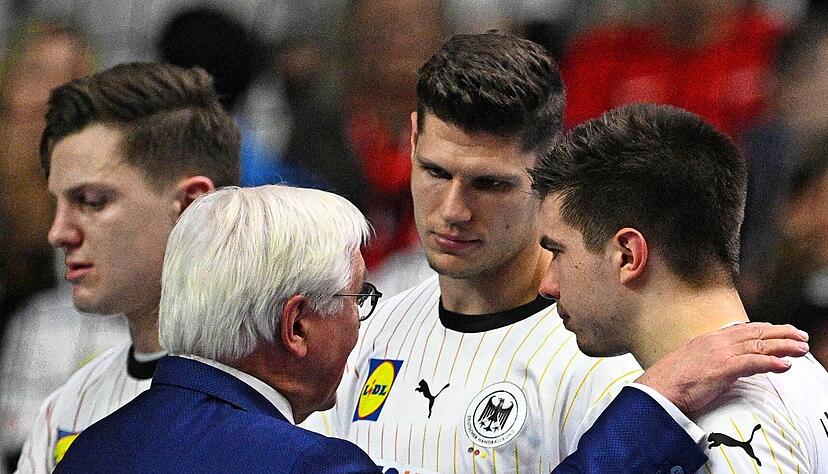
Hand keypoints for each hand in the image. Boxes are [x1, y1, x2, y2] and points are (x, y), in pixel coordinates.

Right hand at [636, 322, 808, 414]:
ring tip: (801, 349)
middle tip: (801, 336)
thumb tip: (725, 366)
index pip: (743, 329)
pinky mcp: (721, 369)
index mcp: (708, 339)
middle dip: (782, 333)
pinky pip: (752, 363)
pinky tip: (785, 365)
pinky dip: (771, 362)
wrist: (656, 390)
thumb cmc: (670, 382)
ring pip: (759, 345)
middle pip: (756, 333)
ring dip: (784, 346)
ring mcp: (719, 354)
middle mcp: (715, 342)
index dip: (765, 329)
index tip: (781, 331)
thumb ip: (709, 360)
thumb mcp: (691, 363)